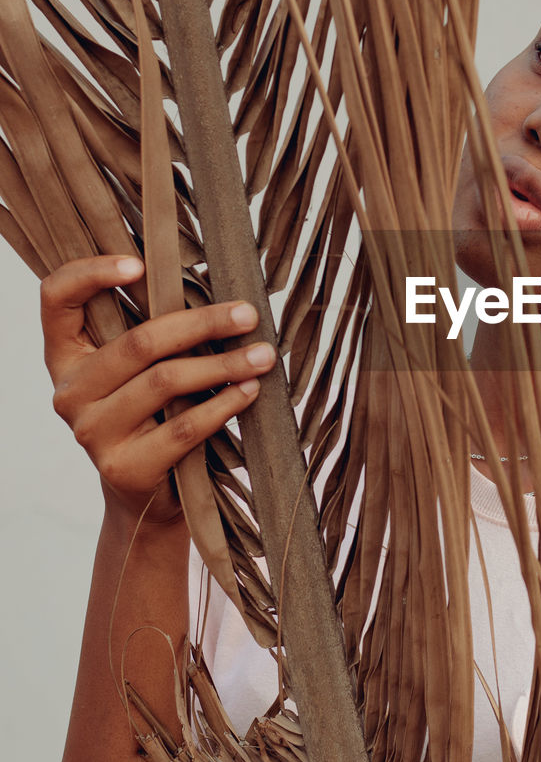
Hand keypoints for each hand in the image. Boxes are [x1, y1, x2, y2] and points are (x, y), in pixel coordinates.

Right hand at [42, 255, 275, 524]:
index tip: (139, 263)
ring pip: (165, 381)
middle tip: (249, 316)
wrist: (150, 498)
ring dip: (223, 364)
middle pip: (138, 342)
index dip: (90, 273)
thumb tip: (220, 293)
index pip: (56, 299)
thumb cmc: (155, 416)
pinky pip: (183, 426)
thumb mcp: (142, 371)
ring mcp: (91, 432)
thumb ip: (155, 333)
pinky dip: (223, 404)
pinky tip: (249, 391)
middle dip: (202, 324)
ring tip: (263, 356)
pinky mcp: (124, 466)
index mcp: (66, 355)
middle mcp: (69, 392)